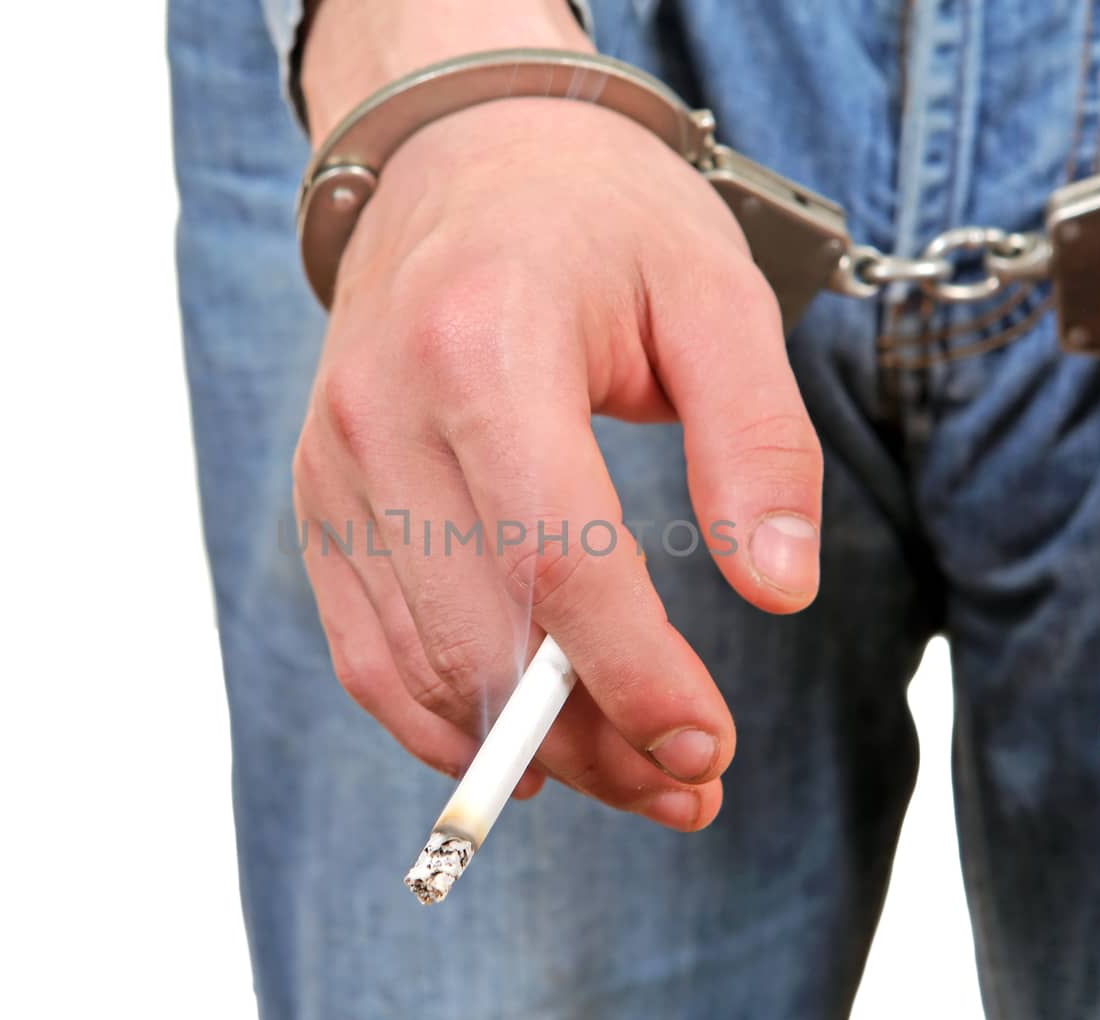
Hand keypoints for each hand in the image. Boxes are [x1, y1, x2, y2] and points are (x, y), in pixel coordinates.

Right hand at [292, 97, 823, 828]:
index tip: (707, 746)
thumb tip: (779, 591)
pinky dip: (437, 721)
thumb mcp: (714, 293)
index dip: (634, 676)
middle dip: (594, 737)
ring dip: (528, 748)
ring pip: (422, 664)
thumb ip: (757, 440)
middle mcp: (384, 415)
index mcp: (484, 346)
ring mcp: (334, 465)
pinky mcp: (320, 501)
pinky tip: (518, 753)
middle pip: (484, 635)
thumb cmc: (597, 219)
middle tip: (691, 782)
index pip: (555, 557)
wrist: (457, 158)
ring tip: (632, 776)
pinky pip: (364, 650)